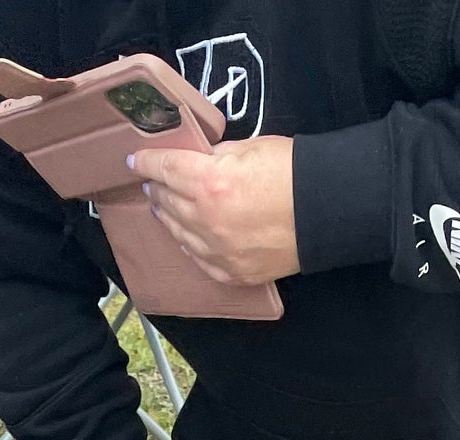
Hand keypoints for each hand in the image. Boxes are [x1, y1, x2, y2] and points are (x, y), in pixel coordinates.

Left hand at [126, 134, 297, 285]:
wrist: (325, 211)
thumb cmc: (292, 171)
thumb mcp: (250, 147)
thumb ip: (218, 156)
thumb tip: (202, 161)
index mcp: (209, 181)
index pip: (166, 168)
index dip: (147, 162)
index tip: (134, 161)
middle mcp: (205, 219)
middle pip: (168, 202)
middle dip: (157, 189)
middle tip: (151, 183)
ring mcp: (217, 250)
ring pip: (178, 233)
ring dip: (167, 217)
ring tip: (161, 207)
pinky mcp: (231, 272)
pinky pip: (199, 258)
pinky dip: (189, 243)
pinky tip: (184, 236)